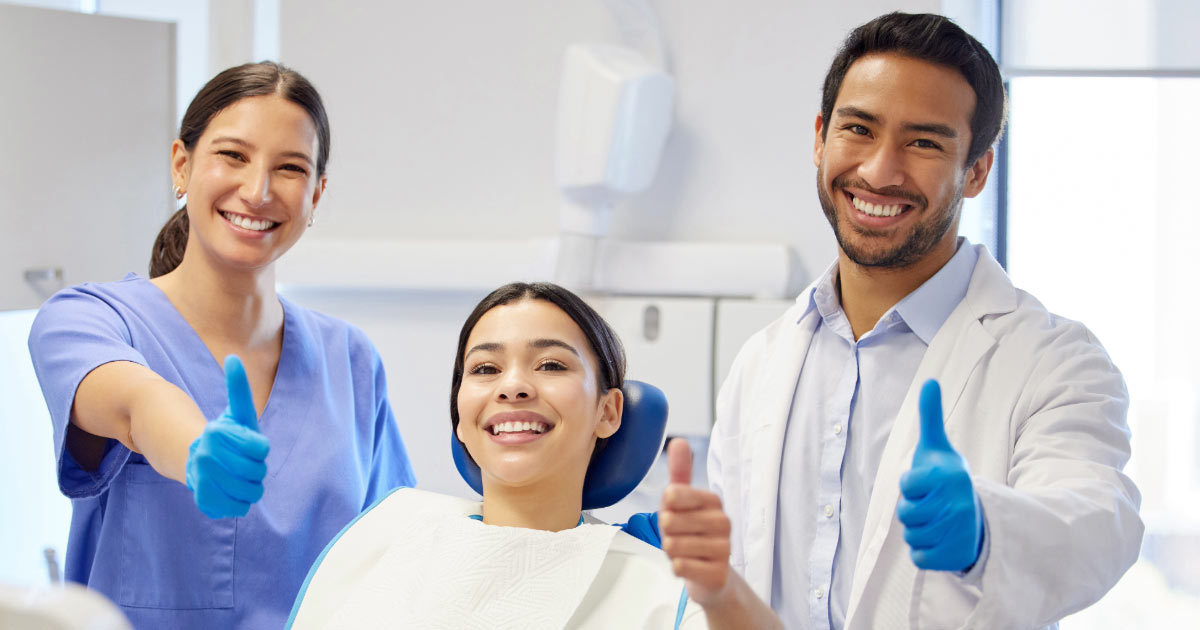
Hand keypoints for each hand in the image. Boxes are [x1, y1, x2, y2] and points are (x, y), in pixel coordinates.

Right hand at [185, 355, 269, 518]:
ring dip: (251, 487)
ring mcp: (204, 481)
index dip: (259, 449)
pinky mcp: (205, 503)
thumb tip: (233, 357)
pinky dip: (240, 502)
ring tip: (238, 478)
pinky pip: (240, 508)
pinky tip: (229, 491)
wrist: (197, 462)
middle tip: (244, 464)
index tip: (249, 445)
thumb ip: (238, 387)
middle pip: (258, 472)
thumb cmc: (226, 435)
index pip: (261, 448)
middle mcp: (207, 456)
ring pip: (252, 493)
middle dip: (257, 469)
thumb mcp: (236, 412)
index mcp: (217, 433)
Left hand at [660, 438, 731, 604]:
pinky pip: (682, 567)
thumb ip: (680, 472)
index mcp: (713, 500)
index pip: (673, 494)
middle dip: (666, 533)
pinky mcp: (719, 574)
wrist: (711, 574)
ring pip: (674, 546)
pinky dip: (678, 568)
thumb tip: (679, 440)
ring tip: (684, 551)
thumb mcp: (682, 502)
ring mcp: (724, 549)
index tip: (674, 513)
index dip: (665, 507)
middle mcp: (723, 522)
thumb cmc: (691, 533)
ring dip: (671, 552)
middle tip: (679, 536)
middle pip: (669, 522)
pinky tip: (688, 565)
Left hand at [898, 379, 982, 571]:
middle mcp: (957, 504)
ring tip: (937, 522)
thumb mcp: (938, 448)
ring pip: (911, 536)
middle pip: (906, 514)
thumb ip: (930, 416)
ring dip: (918, 531)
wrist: (980, 517)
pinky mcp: (957, 557)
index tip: (926, 484)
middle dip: (913, 511)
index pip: (906, 485)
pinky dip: (925, 553)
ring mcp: (959, 532)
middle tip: (932, 505)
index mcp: (950, 476)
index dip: (910, 486)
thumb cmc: (948, 480)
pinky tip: (940, 540)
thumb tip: (929, 382)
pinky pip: (920, 558)